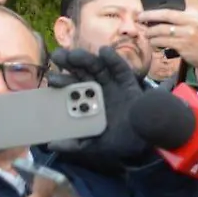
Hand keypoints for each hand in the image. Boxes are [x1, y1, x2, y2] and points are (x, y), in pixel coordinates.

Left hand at [47, 47, 148, 161]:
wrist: (147, 138)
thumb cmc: (121, 140)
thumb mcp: (95, 144)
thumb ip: (75, 144)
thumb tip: (50, 144)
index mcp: (88, 103)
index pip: (71, 89)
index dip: (61, 82)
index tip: (51, 79)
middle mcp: (98, 90)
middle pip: (81, 73)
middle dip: (69, 64)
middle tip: (57, 57)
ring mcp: (113, 84)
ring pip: (97, 67)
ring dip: (86, 59)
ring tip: (75, 55)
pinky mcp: (128, 80)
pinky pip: (119, 68)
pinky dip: (112, 59)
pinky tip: (103, 52)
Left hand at [139, 0, 197, 77]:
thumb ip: (190, 16)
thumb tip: (167, 15)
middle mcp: (193, 20)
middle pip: (166, 13)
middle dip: (149, 15)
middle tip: (140, 16)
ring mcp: (188, 33)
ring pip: (161, 29)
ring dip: (151, 32)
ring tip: (147, 33)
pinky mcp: (182, 45)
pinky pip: (162, 41)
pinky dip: (155, 42)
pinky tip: (154, 43)